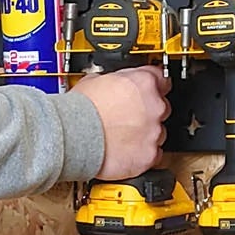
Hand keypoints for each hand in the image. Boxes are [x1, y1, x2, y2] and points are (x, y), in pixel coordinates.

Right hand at [71, 64, 169, 179]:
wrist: (73, 136)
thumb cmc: (80, 110)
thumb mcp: (96, 80)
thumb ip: (115, 81)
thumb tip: (113, 84)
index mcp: (144, 82)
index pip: (161, 79)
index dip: (152, 86)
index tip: (147, 91)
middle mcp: (154, 106)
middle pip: (161, 108)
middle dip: (147, 113)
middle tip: (128, 118)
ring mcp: (154, 132)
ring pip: (159, 133)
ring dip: (145, 135)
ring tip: (123, 137)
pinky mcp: (149, 155)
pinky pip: (154, 155)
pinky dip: (143, 155)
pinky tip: (127, 152)